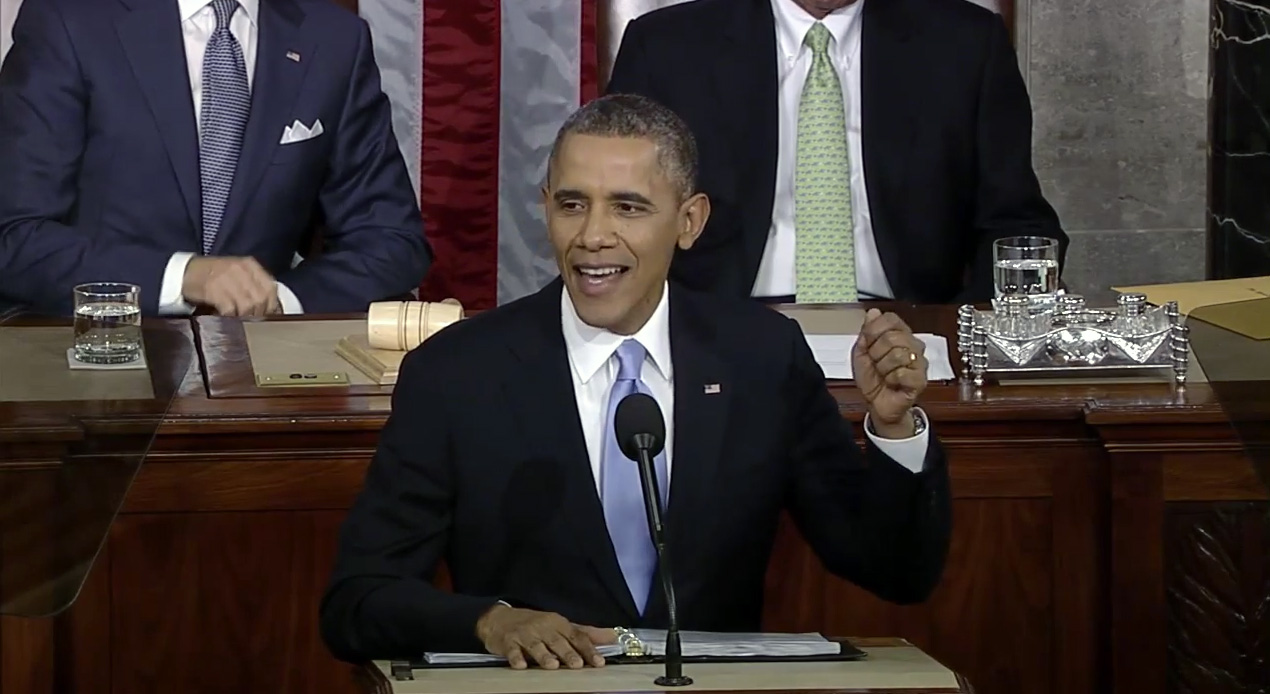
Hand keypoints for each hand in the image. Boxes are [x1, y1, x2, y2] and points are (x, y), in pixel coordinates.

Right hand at [182, 256, 281, 315]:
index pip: (271, 288)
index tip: (270, 316)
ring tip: (239, 320)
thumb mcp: (237, 273)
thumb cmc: (213, 275)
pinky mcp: (213, 289)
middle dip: (259, 313)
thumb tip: (273, 307)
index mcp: (249, 265)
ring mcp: (226, 278)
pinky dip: (230, 317)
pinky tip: (226, 317)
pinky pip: (230, 309)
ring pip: (248, 305)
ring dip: (245, 317)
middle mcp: (240, 269)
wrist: (184, 272)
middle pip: (261, 298)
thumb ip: (254, 285)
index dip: (272, 305)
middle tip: (253, 321)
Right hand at [476, 604, 614, 669]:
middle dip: (568, 653)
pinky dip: (516, 658)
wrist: (499, 619)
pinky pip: (512, 650)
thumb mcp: (560, 626)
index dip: (588, 649)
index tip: (598, 662)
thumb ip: (586, 633)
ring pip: (536, 645)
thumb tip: (613, 636)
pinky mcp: (508, 642)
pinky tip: (521, 665)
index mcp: (558, 623)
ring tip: (552, 666)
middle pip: (558, 641)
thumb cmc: (535, 625)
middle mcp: (543, 627)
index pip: (577, 636)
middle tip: (578, 665)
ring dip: (544, 655)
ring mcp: (525, 634)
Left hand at [852, 308, 927, 436]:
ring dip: (882, 368)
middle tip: (876, 364)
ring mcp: (919, 362)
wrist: (877, 404)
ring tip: (884, 374)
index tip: (868, 345)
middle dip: (876, 353)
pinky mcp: (921, 380)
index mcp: (899, 334)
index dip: (873, 331)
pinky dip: (891, 379)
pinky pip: (903, 373)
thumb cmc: (872, 378)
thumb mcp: (861, 352)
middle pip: (892, 337)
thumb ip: (867, 332)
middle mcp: (913, 345)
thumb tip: (873, 312)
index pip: (890, 319)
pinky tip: (892, 383)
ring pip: (897, 355)